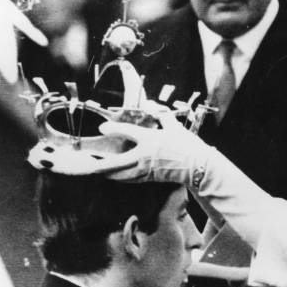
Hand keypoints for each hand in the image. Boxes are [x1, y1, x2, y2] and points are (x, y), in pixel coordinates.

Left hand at [98, 112, 212, 184]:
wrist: (199, 167)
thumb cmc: (188, 146)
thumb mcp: (175, 127)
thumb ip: (162, 116)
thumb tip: (154, 106)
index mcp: (150, 139)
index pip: (126, 132)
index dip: (112, 129)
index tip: (102, 128)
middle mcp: (144, 155)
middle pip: (115, 163)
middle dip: (99, 164)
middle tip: (86, 164)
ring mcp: (146, 169)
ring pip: (121, 175)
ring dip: (108, 174)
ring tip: (96, 172)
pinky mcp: (151, 178)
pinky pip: (131, 179)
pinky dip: (121, 179)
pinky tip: (115, 178)